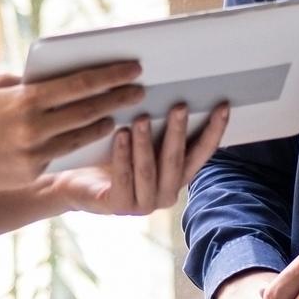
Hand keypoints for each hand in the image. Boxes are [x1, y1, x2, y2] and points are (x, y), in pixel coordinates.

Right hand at [0, 64, 144, 195]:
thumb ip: (24, 83)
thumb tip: (55, 78)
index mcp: (24, 99)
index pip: (79, 84)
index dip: (110, 76)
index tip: (133, 69)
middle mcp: (33, 127)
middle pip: (89, 111)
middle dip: (118, 99)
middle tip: (139, 90)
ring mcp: (33, 154)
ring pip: (82, 137)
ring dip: (106, 124)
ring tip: (121, 114)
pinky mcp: (30, 173)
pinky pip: (63, 155)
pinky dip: (80, 144)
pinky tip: (94, 137)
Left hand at [52, 102, 230, 216]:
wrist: (76, 183)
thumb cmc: (111, 156)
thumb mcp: (141, 141)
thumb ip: (158, 127)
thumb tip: (175, 91)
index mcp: (177, 176)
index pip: (201, 153)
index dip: (214, 131)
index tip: (222, 106)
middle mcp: (166, 193)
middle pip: (176, 160)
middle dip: (178, 132)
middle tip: (179, 106)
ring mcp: (144, 204)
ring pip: (149, 170)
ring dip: (146, 143)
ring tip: (143, 118)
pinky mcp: (119, 206)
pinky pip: (123, 178)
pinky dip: (122, 155)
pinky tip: (120, 134)